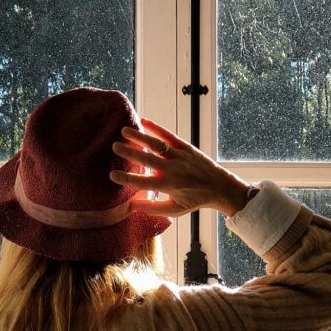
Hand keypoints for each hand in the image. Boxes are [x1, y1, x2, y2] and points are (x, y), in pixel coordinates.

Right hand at [109, 117, 250, 217]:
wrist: (219, 186)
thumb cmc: (195, 200)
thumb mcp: (174, 209)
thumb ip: (152, 208)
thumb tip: (131, 206)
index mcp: (168, 186)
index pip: (142, 183)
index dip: (126, 179)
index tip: (112, 175)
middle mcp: (172, 170)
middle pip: (147, 160)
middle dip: (129, 153)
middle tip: (114, 147)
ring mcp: (179, 156)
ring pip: (156, 145)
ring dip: (140, 137)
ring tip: (124, 131)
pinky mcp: (185, 147)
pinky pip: (168, 136)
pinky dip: (156, 128)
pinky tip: (144, 121)